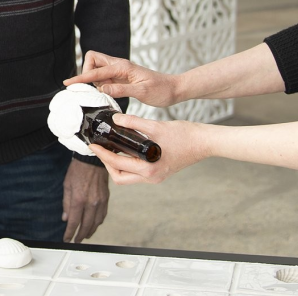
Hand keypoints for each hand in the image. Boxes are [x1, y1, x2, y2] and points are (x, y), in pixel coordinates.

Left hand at [62, 158, 109, 242]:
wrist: (92, 159)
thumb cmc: (77, 170)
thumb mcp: (67, 185)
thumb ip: (66, 203)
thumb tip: (66, 218)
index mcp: (78, 199)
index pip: (74, 222)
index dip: (70, 233)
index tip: (67, 239)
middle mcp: (91, 203)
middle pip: (86, 225)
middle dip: (80, 235)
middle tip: (76, 241)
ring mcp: (100, 201)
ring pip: (96, 222)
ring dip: (90, 231)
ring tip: (85, 235)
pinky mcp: (106, 198)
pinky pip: (103, 215)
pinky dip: (98, 222)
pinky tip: (95, 224)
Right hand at [65, 51, 175, 106]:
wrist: (174, 89)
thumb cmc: (161, 90)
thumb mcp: (142, 92)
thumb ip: (121, 89)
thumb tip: (102, 88)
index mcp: (123, 67)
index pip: (96, 71)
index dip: (81, 77)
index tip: (69, 83)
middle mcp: (120, 66)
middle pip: (93, 59)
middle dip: (86, 71)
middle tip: (90, 87)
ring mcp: (120, 71)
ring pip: (98, 68)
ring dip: (93, 79)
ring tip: (100, 93)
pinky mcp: (122, 77)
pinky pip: (105, 77)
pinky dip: (100, 84)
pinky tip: (106, 93)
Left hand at [89, 114, 204, 184]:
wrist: (205, 141)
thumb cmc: (184, 135)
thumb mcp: (155, 126)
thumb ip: (133, 123)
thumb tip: (115, 120)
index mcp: (149, 170)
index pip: (117, 166)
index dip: (103, 155)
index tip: (93, 145)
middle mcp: (152, 178)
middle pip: (121, 178)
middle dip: (108, 164)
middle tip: (100, 149)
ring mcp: (157, 177)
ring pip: (129, 176)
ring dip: (118, 164)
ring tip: (110, 147)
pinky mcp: (160, 172)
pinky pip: (138, 172)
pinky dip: (129, 163)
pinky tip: (126, 148)